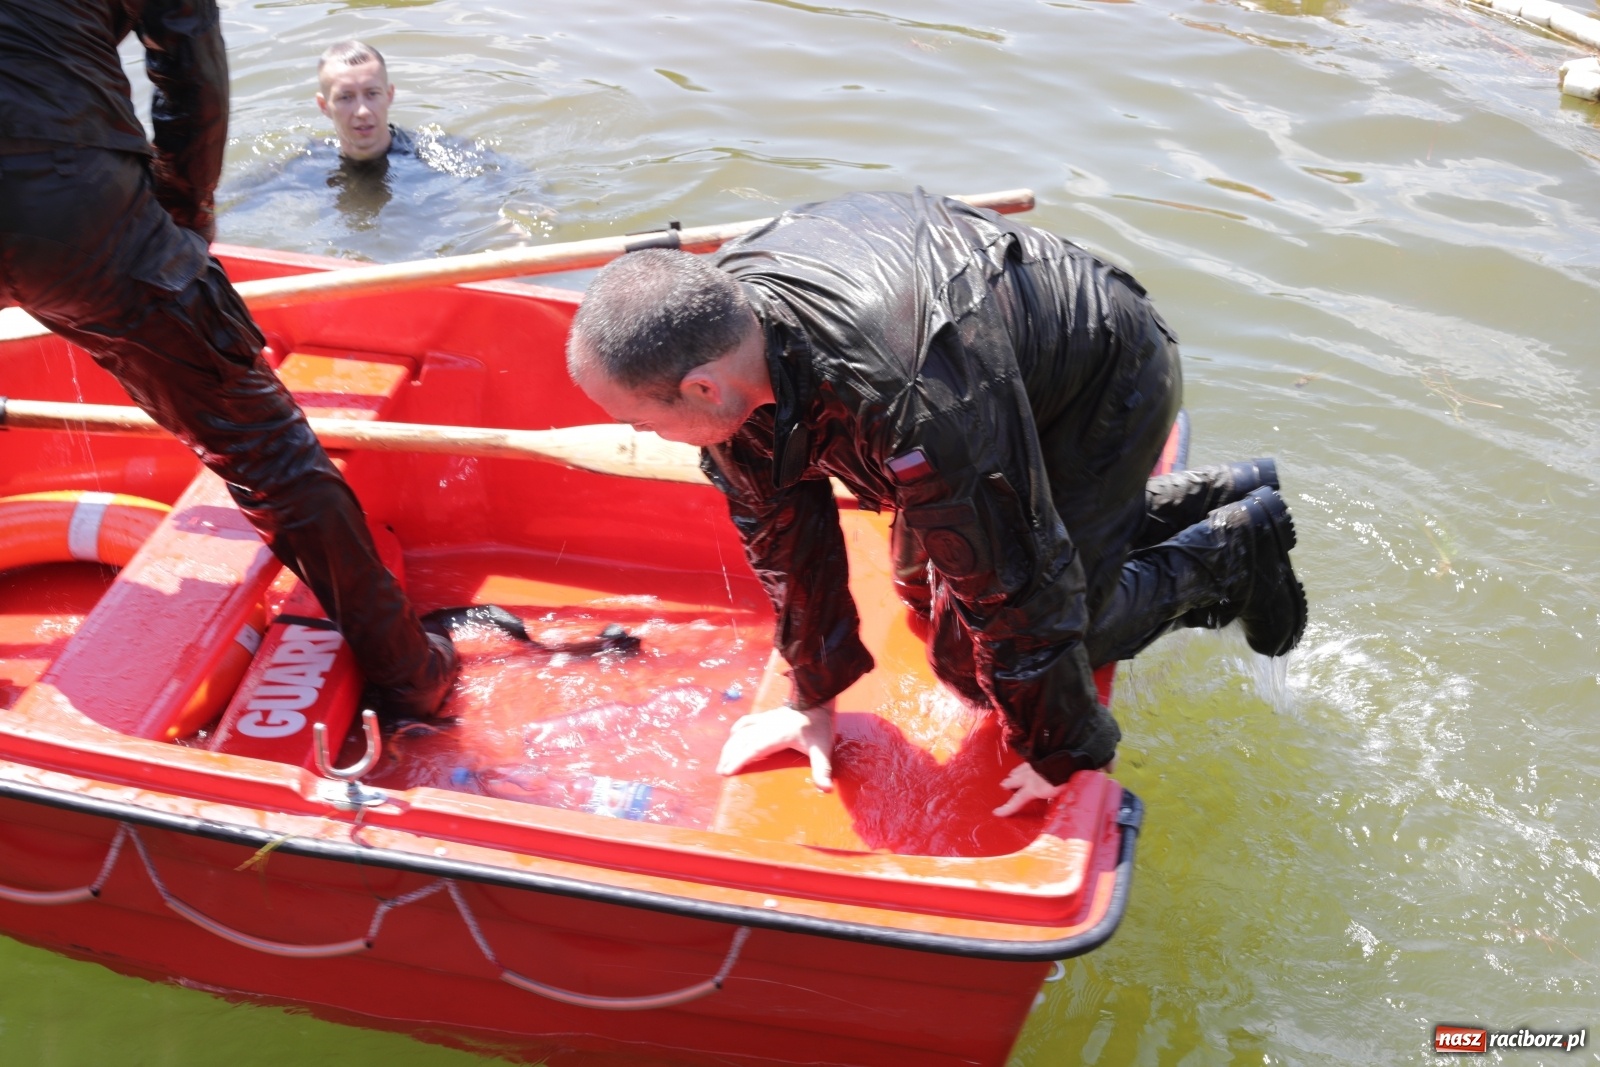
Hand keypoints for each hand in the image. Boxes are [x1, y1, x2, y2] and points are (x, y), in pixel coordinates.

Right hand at [716, 702, 835, 790]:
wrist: (818, 696)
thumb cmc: (819, 723)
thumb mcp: (822, 748)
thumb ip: (822, 768)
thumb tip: (825, 789)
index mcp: (776, 736)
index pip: (753, 749)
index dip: (739, 760)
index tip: (727, 771)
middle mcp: (766, 727)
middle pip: (741, 741)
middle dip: (729, 756)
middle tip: (720, 771)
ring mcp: (765, 719)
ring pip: (741, 732)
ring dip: (730, 745)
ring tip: (723, 759)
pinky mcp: (767, 715)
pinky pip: (746, 722)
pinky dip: (737, 730)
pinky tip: (733, 735)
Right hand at [993, 762, 1066, 816]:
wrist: (1065, 761)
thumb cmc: (1062, 779)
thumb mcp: (1058, 793)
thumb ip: (1054, 801)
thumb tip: (1055, 807)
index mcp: (1032, 789)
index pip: (1017, 801)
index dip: (1008, 808)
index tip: (998, 812)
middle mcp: (1029, 777)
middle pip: (1015, 781)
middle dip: (1009, 784)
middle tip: (1004, 785)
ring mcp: (1033, 766)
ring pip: (1020, 770)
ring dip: (1015, 773)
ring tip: (1011, 774)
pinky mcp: (1039, 757)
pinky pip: (1029, 761)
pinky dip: (1027, 764)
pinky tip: (1028, 762)